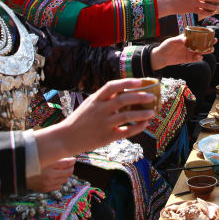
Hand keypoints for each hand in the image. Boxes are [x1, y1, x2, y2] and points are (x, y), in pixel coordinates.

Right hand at [27, 157, 74, 191]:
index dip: (72, 161)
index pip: (67, 164)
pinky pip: (58, 186)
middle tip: (70, 164)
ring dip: (65, 175)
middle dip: (71, 168)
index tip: (73, 159)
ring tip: (62, 170)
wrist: (18, 174)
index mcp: (49, 165)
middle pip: (68, 173)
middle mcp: (49, 176)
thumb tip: (71, 159)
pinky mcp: (45, 189)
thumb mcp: (44, 157)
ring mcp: (47, 184)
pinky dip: (59, 181)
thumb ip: (56, 157)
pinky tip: (56, 177)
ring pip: (64, 180)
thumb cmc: (31, 162)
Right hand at [39, 78, 156, 158]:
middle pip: (123, 99)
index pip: (112, 86)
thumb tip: (123, 91)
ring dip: (142, 113)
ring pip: (128, 116)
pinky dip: (137, 127)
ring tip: (152, 112)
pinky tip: (144, 124)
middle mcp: (100, 110)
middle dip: (140, 97)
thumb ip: (104, 98)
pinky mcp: (107, 137)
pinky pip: (126, 131)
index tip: (140, 81)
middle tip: (152, 97)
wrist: (66, 138)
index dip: (127, 82)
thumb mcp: (89, 104)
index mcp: (95, 99)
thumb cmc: (79, 120)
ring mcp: (104, 124)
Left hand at [151, 33, 214, 67]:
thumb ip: (178, 40)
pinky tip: (200, 57)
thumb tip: (185, 39)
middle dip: (209, 42)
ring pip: (201, 51)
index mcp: (187, 38)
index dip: (204, 33)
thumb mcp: (171, 41)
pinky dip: (199, 58)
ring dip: (207, 50)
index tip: (210, 32)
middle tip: (214, 41)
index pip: (197, 34)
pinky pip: (196, 58)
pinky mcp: (189, 59)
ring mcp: (190, 52)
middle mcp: (190, 44)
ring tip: (211, 49)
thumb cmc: (166, 46)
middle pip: (202, 43)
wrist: (161, 57)